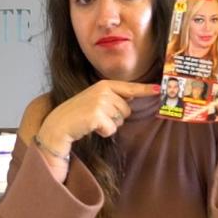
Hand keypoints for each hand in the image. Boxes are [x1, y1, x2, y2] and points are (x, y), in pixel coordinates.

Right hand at [37, 80, 159, 155]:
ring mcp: (99, 102)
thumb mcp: (94, 100)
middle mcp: (103, 90)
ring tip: (92, 122)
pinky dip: (104, 132)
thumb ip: (112, 97)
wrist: (58, 125)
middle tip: (97, 117)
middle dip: (116, 117)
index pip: (129, 87)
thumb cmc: (77, 115)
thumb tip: (132, 97)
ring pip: (120, 120)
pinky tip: (91, 128)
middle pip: (127, 109)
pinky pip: (112, 129)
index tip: (159, 89)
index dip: (145, 89)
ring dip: (109, 125)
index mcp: (103, 85)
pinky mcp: (97, 115)